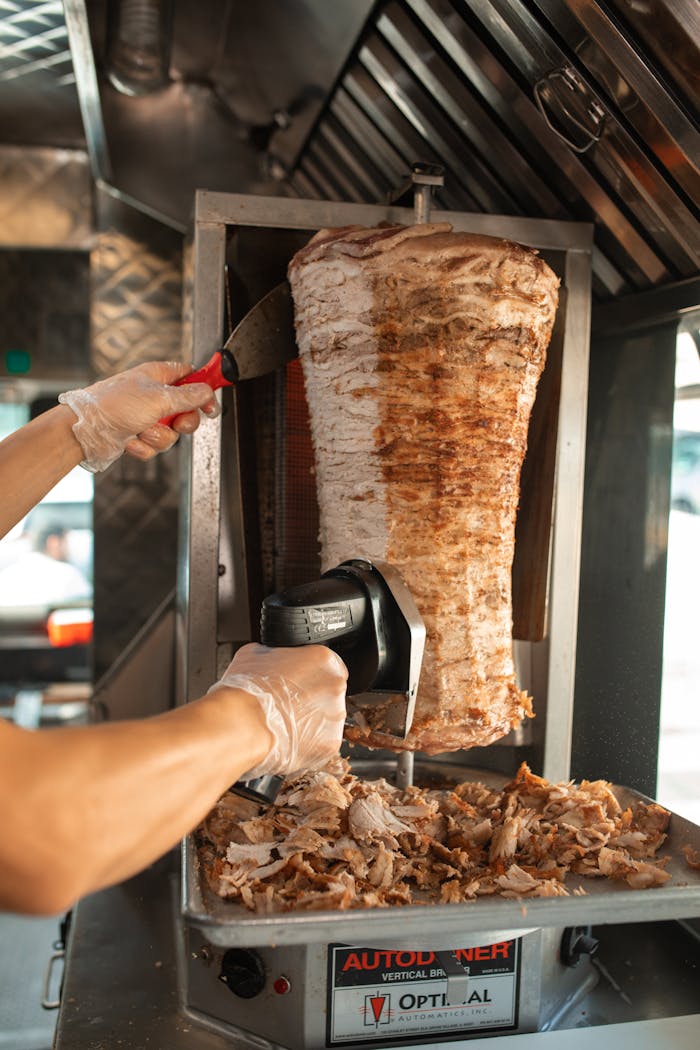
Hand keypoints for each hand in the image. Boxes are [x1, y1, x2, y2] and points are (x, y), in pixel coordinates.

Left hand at [58, 361, 218, 471]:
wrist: (84, 431)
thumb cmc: (114, 405)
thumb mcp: (159, 398)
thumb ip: (188, 396)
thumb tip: (207, 391)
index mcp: (158, 376)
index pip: (190, 377)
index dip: (204, 390)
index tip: (212, 403)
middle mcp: (153, 395)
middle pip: (186, 410)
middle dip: (182, 422)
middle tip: (179, 423)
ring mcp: (145, 417)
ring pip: (171, 432)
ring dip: (158, 436)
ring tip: (141, 431)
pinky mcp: (138, 435)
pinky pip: (155, 446)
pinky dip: (144, 447)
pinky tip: (130, 441)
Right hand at [208, 643, 347, 778]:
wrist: (242, 725)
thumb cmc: (247, 691)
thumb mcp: (254, 654)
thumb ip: (274, 653)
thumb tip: (270, 656)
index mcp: (322, 659)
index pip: (326, 664)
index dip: (309, 673)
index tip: (297, 681)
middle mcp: (335, 687)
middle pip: (328, 692)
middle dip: (311, 699)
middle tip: (287, 704)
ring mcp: (335, 717)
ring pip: (326, 719)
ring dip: (310, 722)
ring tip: (284, 724)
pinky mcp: (329, 744)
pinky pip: (321, 744)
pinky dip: (307, 744)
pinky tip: (287, 739)